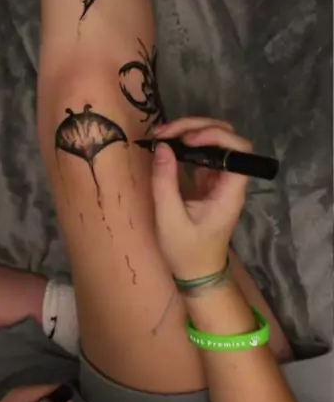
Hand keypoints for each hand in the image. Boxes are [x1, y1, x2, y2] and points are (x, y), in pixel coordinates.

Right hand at [150, 117, 251, 279]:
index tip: (188, 140)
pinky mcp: (209, 181)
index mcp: (230, 191)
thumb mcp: (169, 219)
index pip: (239, 150)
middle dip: (197, 127)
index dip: (216, 136)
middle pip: (227, 138)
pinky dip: (186, 144)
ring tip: (162, 135)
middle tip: (165, 132)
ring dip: (190, 132)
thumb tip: (163, 147)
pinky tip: (167, 145)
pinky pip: (203, 153)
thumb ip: (165, 182)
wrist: (197, 273)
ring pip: (215, 142)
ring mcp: (220, 179)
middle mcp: (230, 180)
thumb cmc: (186, 251)